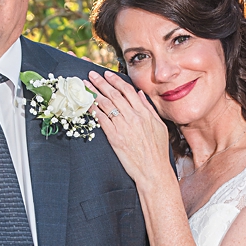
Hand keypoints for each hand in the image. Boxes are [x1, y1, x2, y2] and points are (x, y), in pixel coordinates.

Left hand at [87, 70, 175, 188]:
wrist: (153, 171)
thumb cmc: (158, 152)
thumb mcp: (159, 126)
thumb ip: (149, 109)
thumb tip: (140, 94)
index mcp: (144, 113)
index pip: (128, 91)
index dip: (116, 80)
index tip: (107, 74)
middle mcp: (133, 117)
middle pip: (114, 95)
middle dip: (101, 82)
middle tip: (91, 74)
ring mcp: (123, 127)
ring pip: (106, 105)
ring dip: (94, 93)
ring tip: (86, 86)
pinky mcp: (115, 138)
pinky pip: (102, 120)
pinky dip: (94, 110)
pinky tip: (87, 104)